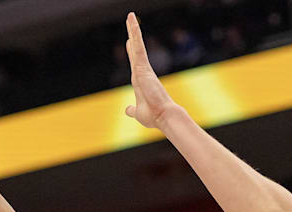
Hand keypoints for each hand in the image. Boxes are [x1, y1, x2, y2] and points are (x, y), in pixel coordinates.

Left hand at [124, 12, 181, 128]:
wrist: (164, 116)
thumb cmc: (154, 116)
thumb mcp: (138, 113)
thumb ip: (132, 109)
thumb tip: (127, 110)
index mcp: (141, 81)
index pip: (135, 62)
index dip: (131, 51)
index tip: (129, 42)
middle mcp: (142, 72)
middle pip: (135, 49)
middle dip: (132, 35)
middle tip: (130, 21)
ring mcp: (143, 68)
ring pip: (137, 45)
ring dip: (133, 29)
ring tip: (130, 16)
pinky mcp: (143, 67)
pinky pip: (138, 47)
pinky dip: (135, 34)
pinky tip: (132, 23)